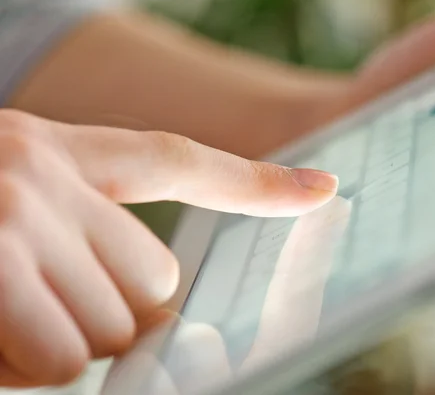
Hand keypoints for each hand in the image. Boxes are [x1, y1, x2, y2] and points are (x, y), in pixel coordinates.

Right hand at [0, 109, 338, 387]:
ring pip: (116, 331)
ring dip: (66, 342)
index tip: (320, 188)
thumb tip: (162, 294)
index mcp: (55, 150)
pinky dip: (27, 366)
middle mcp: (45, 174)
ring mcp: (17, 220)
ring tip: (6, 315)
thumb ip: (85, 228)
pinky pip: (61, 359)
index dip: (253, 181)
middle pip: (156, 279)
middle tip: (44, 300)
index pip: (176, 161)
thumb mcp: (7, 194)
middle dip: (117, 310)